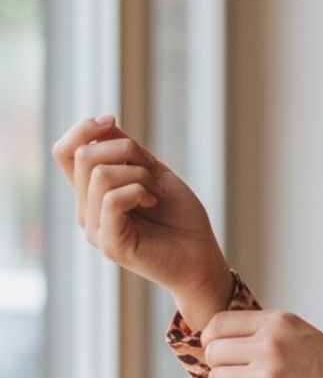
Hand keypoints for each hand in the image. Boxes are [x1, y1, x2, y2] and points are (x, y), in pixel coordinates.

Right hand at [52, 115, 232, 329]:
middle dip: (125, 151)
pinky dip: (138, 191)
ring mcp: (96, 230)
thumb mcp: (154, 174)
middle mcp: (87, 212)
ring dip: (138, 174)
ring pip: (99, 175)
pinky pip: (112, 199)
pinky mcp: (111, 244)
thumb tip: (103, 124)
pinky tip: (154, 203)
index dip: (82, 129)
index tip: (111, 120)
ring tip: (156, 194)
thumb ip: (126, 152)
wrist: (202, 257)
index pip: (65, 153)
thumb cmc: (182, 219)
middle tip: (152, 172)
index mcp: (93, 195)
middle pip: (83, 156)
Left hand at [201, 309, 322, 377]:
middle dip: (222, 369)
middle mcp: (270, 344)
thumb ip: (267, 333)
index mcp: (279, 322)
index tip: (226, 357)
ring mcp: (269, 375)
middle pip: (213, 354)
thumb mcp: (303, 335)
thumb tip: (221, 342)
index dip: (214, 343)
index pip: (217, 325)